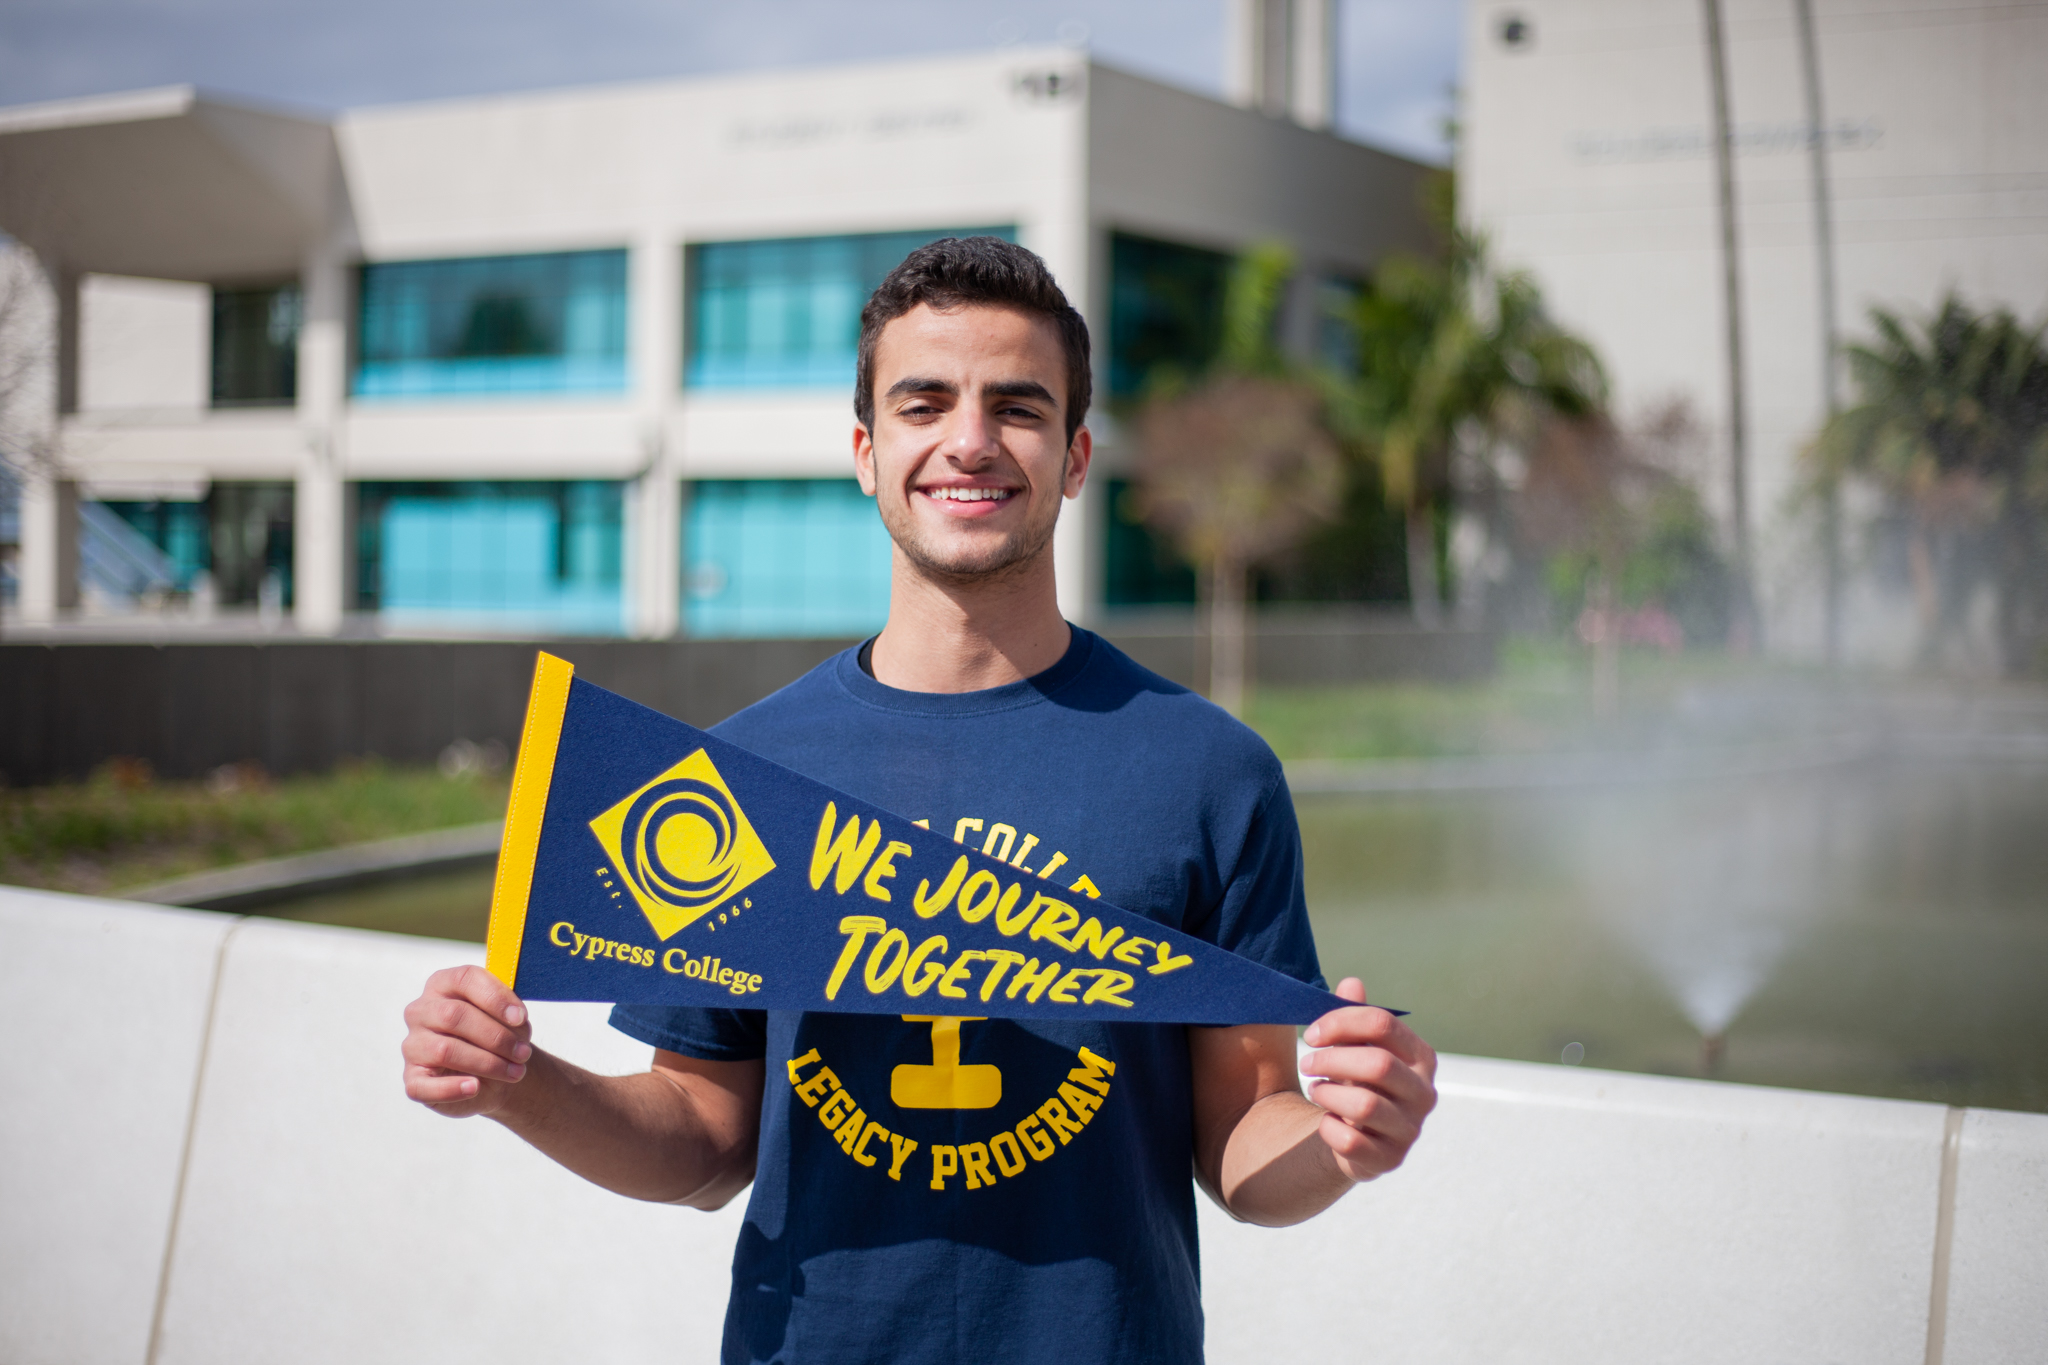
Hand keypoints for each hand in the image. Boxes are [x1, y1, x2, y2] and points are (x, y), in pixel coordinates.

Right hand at [401, 965, 534, 1117]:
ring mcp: (413, 1045)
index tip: (521, 1018)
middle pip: (453, 1015)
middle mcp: (421, 1012)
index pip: (464, 978)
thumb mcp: (508, 1020)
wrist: (494, 1075)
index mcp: (443, 985)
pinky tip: (475, 1087)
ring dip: (486, 1063)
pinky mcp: (412, 1079)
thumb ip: (511, 1012)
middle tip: (523, 1052)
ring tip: (514, 1072)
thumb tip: (516, 1018)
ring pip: (444, 1050)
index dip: (495, 997)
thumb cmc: (497, 1037)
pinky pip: (424, 1085)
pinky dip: (452, 1088)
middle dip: (495, 1036)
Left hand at [1299, 978, 1437, 1182]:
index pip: (1383, 1023)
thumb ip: (1353, 1016)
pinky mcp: (1390, 1160)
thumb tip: (1352, 983)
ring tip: (1316, 1090)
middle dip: (1331, 1059)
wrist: (1356, 1137)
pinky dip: (1329, 1129)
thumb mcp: (1354, 1046)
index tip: (1312, 1033)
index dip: (1340, 1022)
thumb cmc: (1356, 1081)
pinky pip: (1352, 1142)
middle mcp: (1424, 1093)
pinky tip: (1326, 1122)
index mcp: (1421, 1057)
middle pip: (1377, 1064)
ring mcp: (1410, 1129)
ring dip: (1327, 1093)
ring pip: (1365, 1106)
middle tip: (1307, 1063)